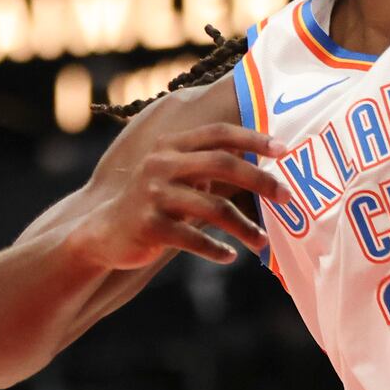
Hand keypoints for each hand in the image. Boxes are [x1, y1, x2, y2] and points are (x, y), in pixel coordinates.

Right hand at [72, 117, 288, 269]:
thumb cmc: (153, 203)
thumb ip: (206, 165)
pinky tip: (230, 257)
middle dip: (260, 180)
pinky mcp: (150, 227)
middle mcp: (161, 164)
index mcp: (170, 145)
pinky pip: (194, 239)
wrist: (103, 233)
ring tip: (263, 242)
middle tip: (287, 198)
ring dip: (244, 227)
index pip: (218, 133)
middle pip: (222, 163)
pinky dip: (216, 250)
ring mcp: (153, 195)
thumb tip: (259, 164)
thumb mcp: (175, 175)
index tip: (284, 149)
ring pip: (214, 208)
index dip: (252, 138)